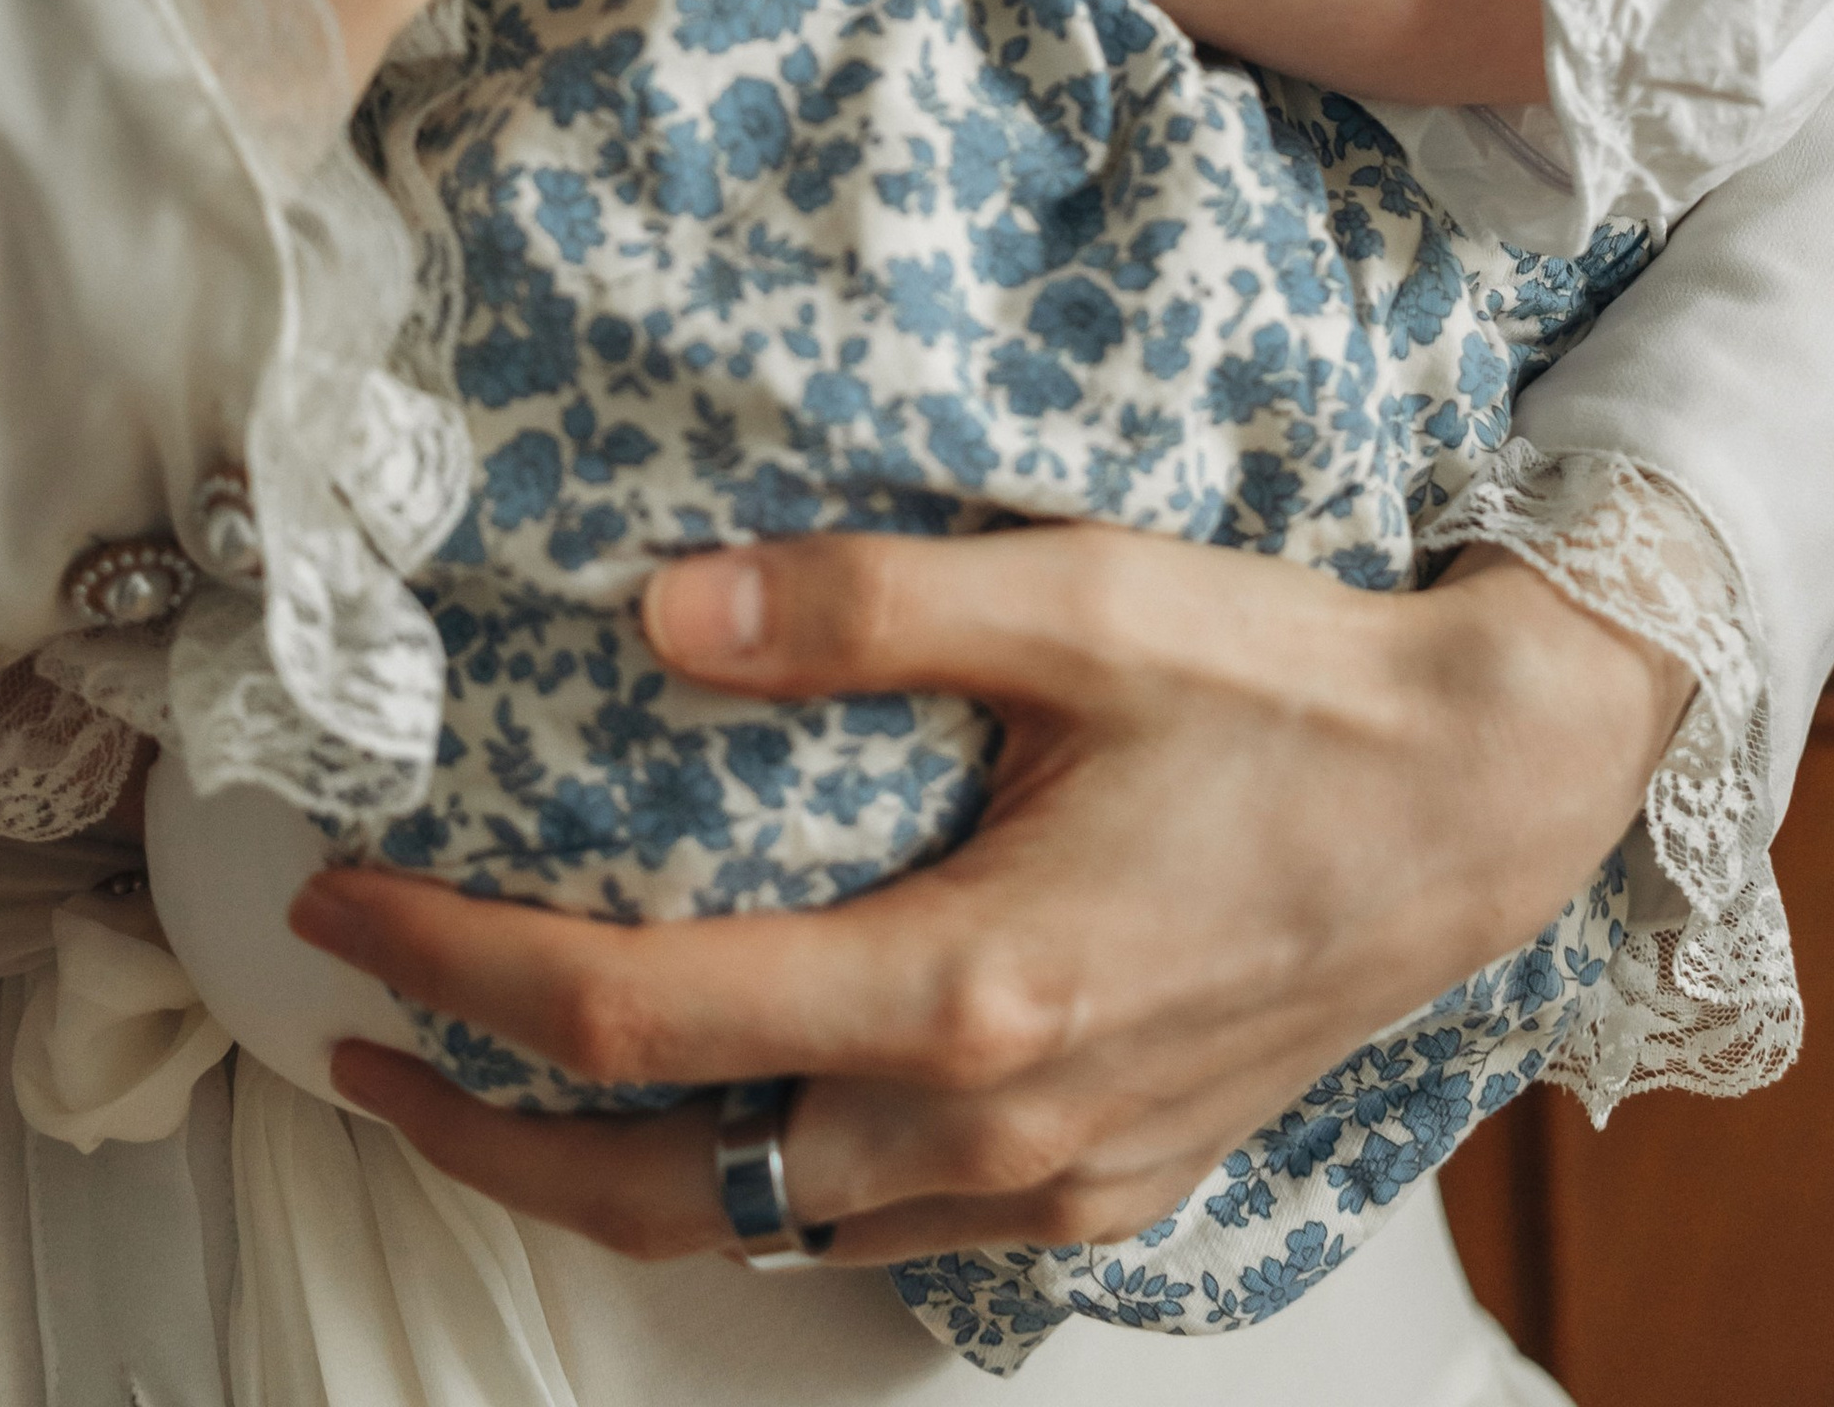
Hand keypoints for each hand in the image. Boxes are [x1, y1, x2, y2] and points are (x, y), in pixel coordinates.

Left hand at [289, 526, 1689, 1266]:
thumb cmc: (1294, 691)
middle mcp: (995, 1121)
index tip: (345, 913)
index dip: (461, 971)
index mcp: (968, 986)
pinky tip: (727, 1108)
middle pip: (665, 1185)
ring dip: (610, 1176)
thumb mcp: (1079, 600)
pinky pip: (883, 1232)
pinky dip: (761, 1192)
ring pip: (769, 1232)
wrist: (1487, 798)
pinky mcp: (1107, 1183)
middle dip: (483, 1135)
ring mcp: (1055, 1177)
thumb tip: (657, 610)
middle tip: (360, 1052)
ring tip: (498, 1086)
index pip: (636, 1015)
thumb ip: (860, 607)